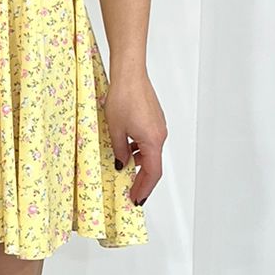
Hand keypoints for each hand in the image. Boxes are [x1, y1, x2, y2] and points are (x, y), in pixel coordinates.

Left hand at [103, 69, 166, 205]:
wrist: (130, 74)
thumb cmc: (123, 98)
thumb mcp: (115, 130)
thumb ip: (119, 151)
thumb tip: (122, 165)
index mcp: (153, 141)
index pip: (152, 173)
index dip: (144, 189)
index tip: (136, 200)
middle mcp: (160, 135)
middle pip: (154, 165)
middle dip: (143, 182)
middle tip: (133, 194)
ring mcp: (159, 126)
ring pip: (151, 152)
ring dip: (141, 165)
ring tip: (128, 175)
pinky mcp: (155, 119)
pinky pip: (149, 141)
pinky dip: (141, 151)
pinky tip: (128, 151)